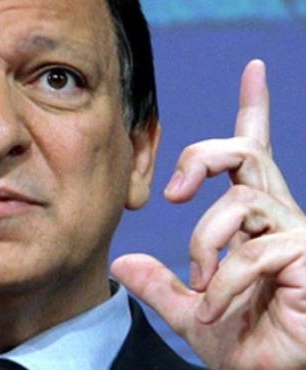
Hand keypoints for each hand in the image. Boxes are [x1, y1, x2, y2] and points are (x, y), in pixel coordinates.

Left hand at [112, 60, 305, 369]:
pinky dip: (222, 284)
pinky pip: (252, 253)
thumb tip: (121, 263)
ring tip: (201, 284)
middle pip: (244, 152)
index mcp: (251, 217)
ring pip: (240, 203)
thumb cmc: (243, 340)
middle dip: (203, 157)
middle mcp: (277, 215)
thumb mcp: (189, 308)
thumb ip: (159, 284)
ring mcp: (297, 233)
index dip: (254, 109)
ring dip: (206, 244)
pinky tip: (214, 307)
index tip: (254, 69)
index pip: (253, 152)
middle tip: (174, 193)